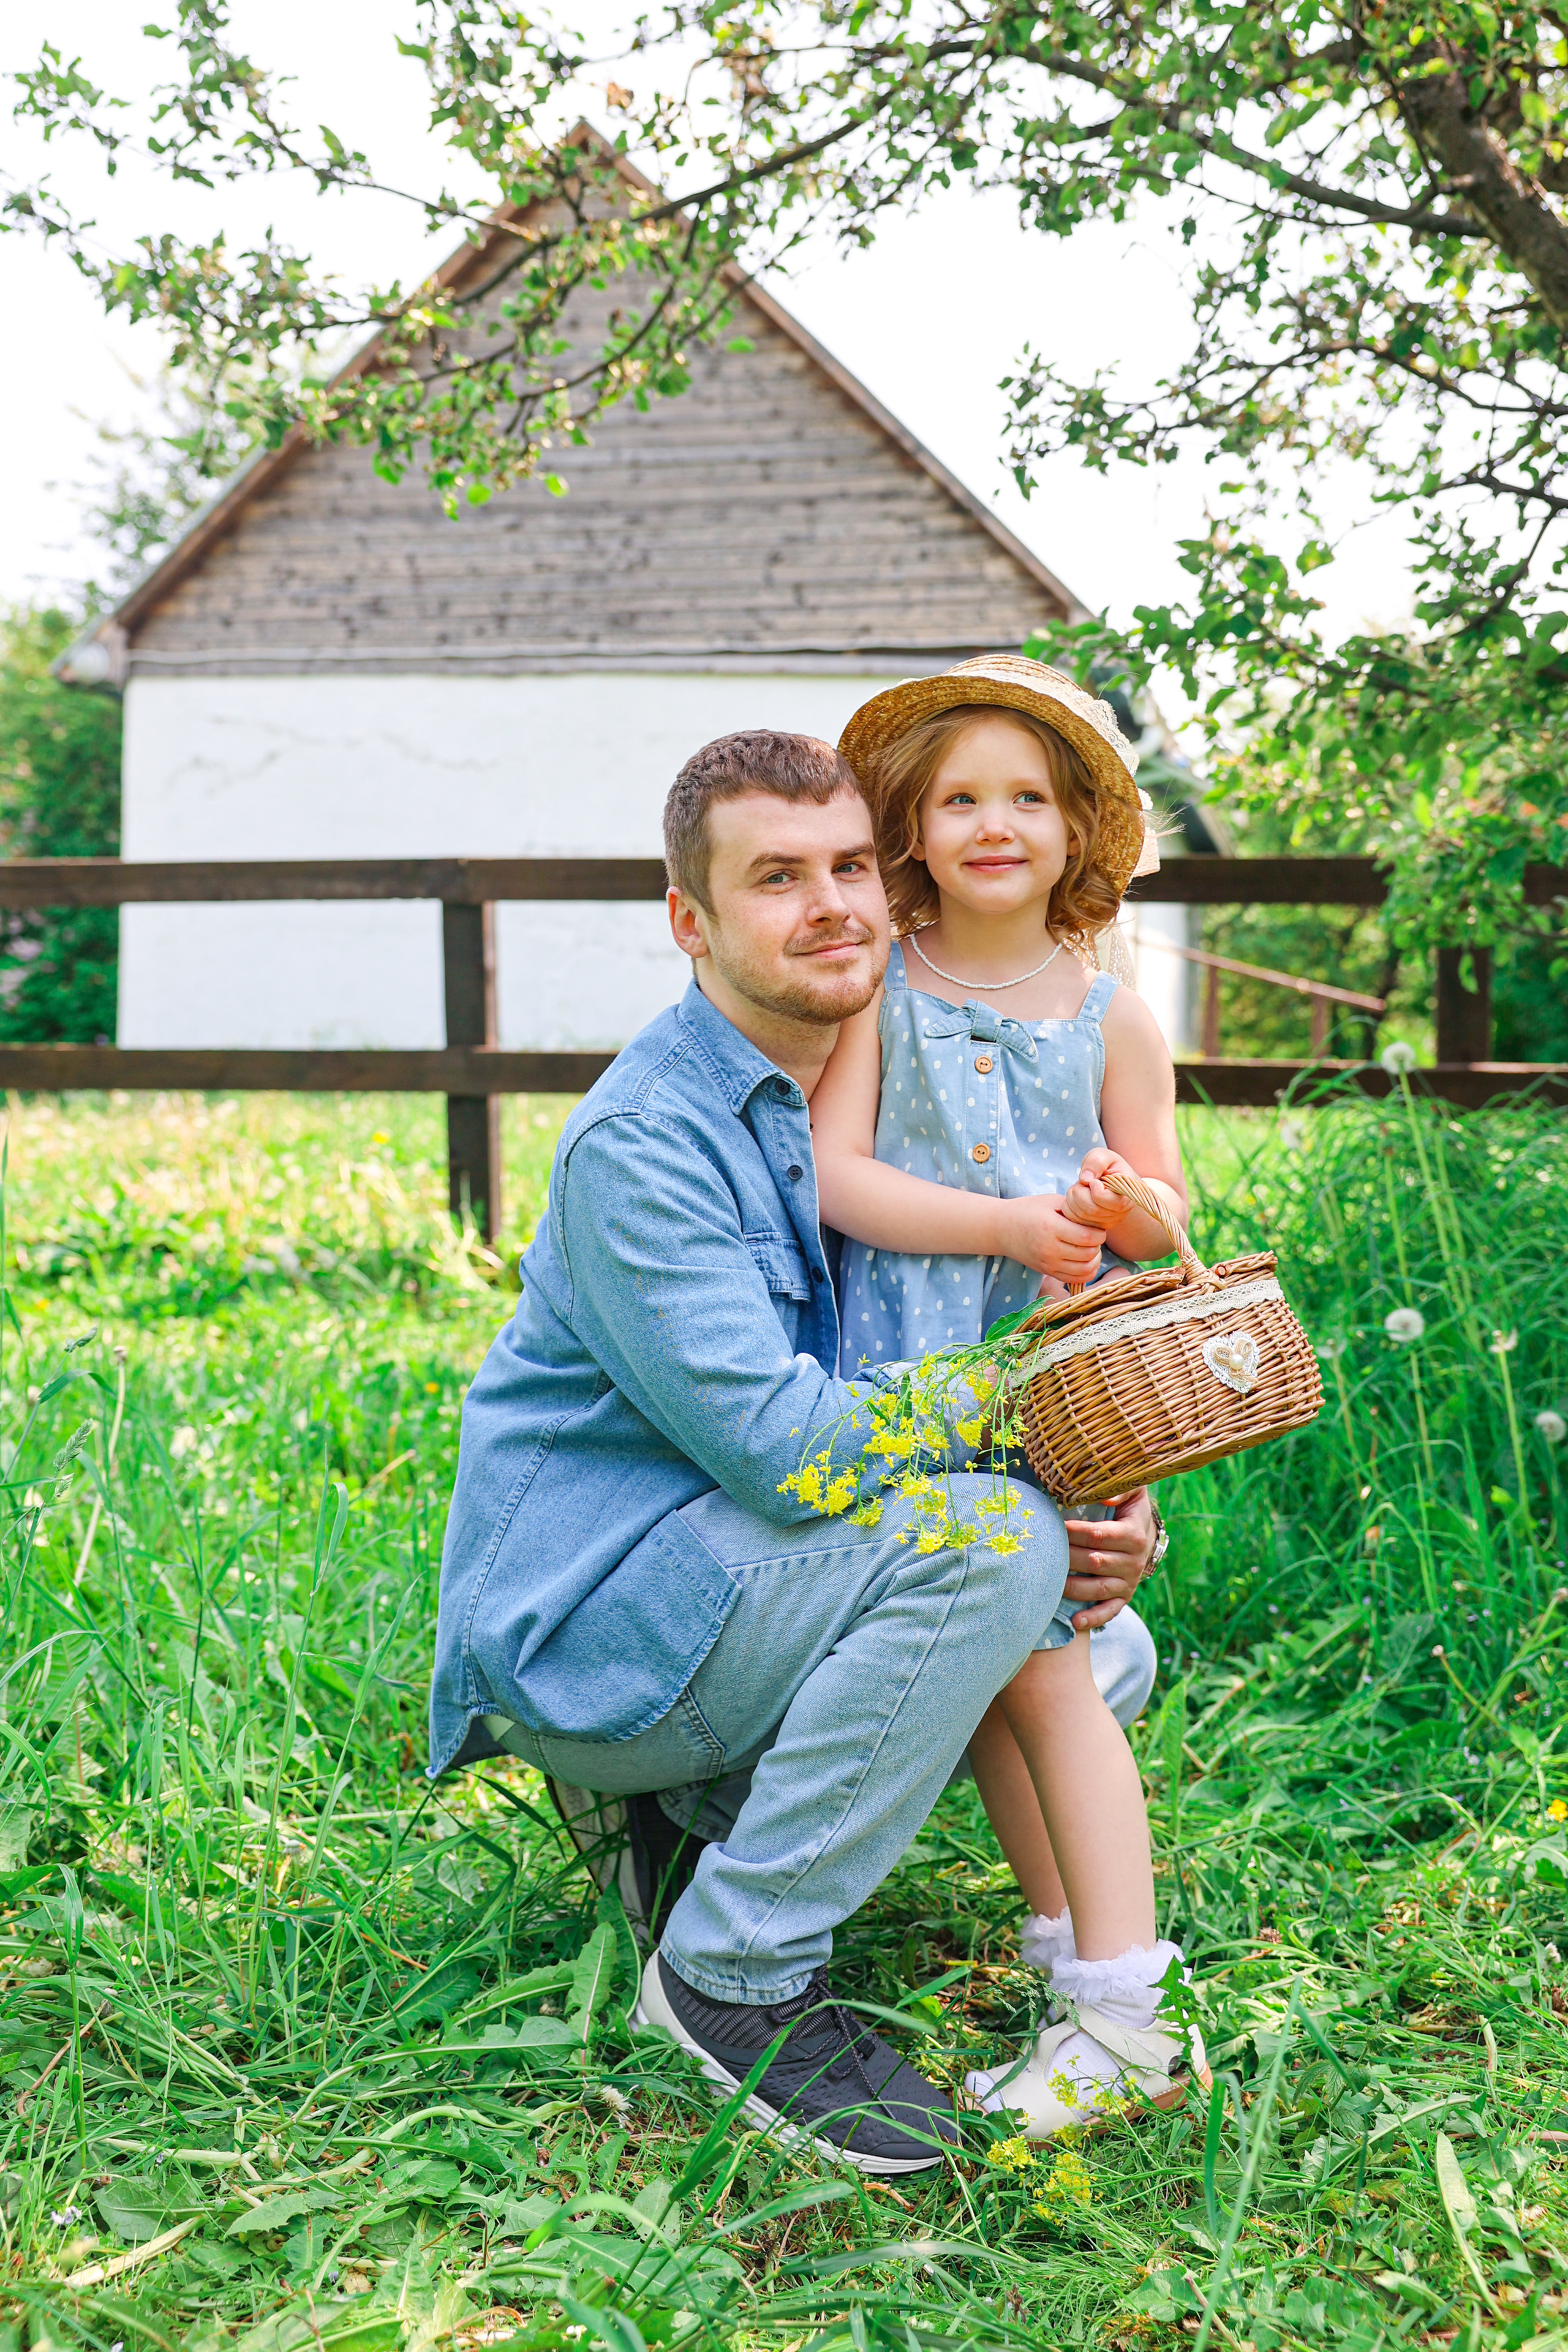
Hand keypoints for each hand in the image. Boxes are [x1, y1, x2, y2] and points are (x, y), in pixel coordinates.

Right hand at [995, 1193, 1103, 1283]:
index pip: (1087, 1237)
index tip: (1098, 1228)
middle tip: (1095, 1237)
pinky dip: (1086, 1272)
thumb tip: (1096, 1218)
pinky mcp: (1047, 1272)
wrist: (1002, 1229)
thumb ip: (1074, 1209)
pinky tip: (1085, 1260)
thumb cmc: (1028, 1210)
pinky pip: (1075, 1279)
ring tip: (1091, 1249)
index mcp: (1051, 1227)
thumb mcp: (1050, 1201)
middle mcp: (1049, 1248)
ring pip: (1084, 1270)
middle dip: (1098, 1246)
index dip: (1099, 1234)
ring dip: (1094, 1260)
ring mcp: (1047, 1263)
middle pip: (1088, 1254)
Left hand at [1061, 1488, 1155, 1630]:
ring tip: (1049, 1584)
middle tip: (1041, 1552)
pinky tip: (1074, 1622)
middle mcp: (1133, 1561)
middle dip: (1066, 1557)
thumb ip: (1118, 1489)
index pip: (1097, 1535)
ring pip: (1097, 1589)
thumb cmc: (1128, 1506)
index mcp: (1133, 1535)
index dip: (1073, 1532)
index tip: (1051, 1526)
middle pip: (1093, 1562)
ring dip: (1072, 1587)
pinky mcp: (1123, 1597)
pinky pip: (1109, 1611)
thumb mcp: (1131, 1490)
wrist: (1144, 1530)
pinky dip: (1093, 1618)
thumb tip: (1105, 1497)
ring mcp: (1128, 1582)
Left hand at [1063, 1146, 1138, 1233]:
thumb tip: (1085, 1179)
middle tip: (1083, 1182)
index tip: (1094, 1180)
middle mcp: (1121, 1213)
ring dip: (1073, 1198)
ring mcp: (1108, 1223)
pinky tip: (1076, 1199)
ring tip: (1081, 1188)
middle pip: (1091, 1209)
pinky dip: (1069, 1207)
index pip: (1105, 1199)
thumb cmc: (1108, 1167)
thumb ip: (1096, 1162)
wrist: (1112, 1180)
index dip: (1094, 1188)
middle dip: (1079, 1191)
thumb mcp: (1103, 1155)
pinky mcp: (1096, 1227)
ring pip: (1081, 1216)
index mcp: (1128, 1194)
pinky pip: (1074, 1221)